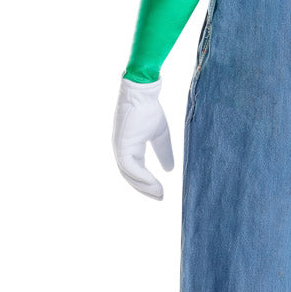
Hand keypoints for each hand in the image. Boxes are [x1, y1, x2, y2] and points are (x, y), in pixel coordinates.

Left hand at [112, 77, 173, 199]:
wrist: (144, 94)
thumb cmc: (150, 110)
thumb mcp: (160, 136)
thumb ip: (164, 152)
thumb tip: (170, 170)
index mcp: (130, 148)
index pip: (136, 171)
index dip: (148, 183)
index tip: (161, 193)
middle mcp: (122, 150)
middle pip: (131, 177)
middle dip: (146, 189)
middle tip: (160, 198)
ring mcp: (120, 148)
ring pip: (129, 175)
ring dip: (144, 186)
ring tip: (159, 194)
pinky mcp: (121, 145)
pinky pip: (130, 167)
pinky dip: (141, 177)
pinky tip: (154, 183)